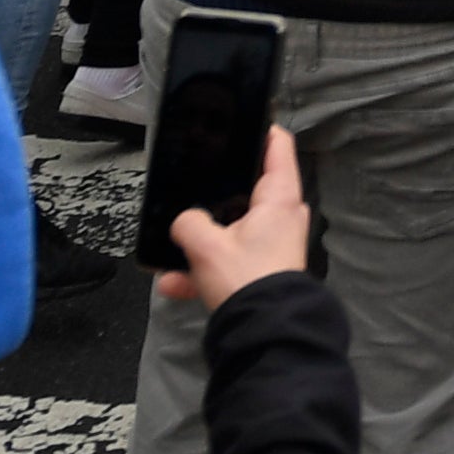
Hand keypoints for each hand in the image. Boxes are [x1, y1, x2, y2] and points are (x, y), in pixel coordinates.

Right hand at [154, 128, 311, 310]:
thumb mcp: (206, 246)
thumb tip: (185, 221)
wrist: (262, 332)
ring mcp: (274, 244)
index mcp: (280, 198)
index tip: (243, 121)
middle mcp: (283, 216)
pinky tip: (173, 284)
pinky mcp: (263, 270)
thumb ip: (189, 224)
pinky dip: (203, 270)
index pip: (278, 147)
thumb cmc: (245, 278)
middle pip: (248, 191)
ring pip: (232, 232)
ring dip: (200, 244)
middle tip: (191, 189)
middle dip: (215, 197)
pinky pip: (229, 262)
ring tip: (170, 254)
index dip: (262, 130)